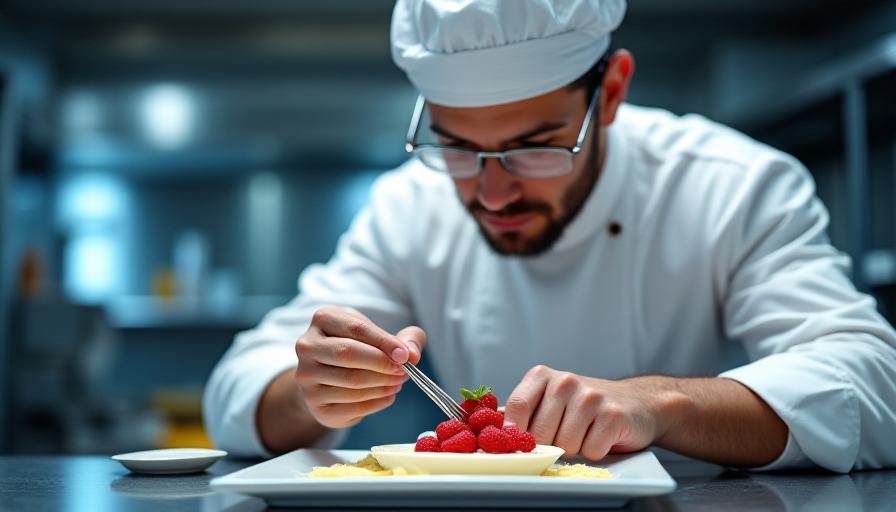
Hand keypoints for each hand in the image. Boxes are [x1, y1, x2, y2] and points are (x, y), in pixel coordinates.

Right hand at [294, 306, 425, 428]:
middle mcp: (307, 346)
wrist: (329, 375)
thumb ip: (405, 338)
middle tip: (404, 371)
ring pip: (351, 382)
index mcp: (323, 319)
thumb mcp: (380, 334)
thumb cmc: (359, 347)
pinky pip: (352, 405)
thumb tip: (412, 354)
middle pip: (348, 354)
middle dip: (382, 364)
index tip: (405, 356)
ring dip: (383, 385)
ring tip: (398, 382)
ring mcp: (306, 376)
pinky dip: (377, 402)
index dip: (384, 343)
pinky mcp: (314, 404)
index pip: (357, 329)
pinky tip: (389, 395)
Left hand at [503, 366, 677, 459]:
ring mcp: (590, 397)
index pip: (516, 408)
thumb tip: (487, 432)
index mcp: (541, 375)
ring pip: (564, 446)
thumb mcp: (549, 400)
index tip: (515, 445)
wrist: (636, 403)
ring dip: (575, 448)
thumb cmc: (583, 407)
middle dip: (550, 444)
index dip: (513, 433)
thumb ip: (522, 412)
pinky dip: (596, 450)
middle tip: (565, 432)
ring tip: (585, 431)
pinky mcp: (612, 415)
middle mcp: (564, 381)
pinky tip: (602, 435)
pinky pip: (591, 450)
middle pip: (539, 434)